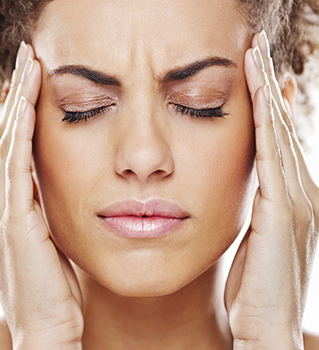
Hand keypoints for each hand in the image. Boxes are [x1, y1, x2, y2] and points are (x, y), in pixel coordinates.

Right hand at [0, 43, 82, 349]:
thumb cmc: (57, 287)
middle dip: (17, 95)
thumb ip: (47, 210)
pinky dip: (20, 135)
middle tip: (28, 57)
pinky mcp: (12, 224)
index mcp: (5, 210)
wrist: (49, 328)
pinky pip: (17, 169)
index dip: (22, 111)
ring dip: (19, 104)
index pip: (13, 148)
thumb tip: (54, 186)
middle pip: (6, 138)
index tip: (34, 79)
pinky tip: (28, 106)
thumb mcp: (52, 239)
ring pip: (8, 146)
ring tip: (29, 66)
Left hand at [225, 31, 318, 348]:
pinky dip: (265, 120)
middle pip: (279, 128)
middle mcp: (300, 191)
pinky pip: (271, 153)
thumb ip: (255, 208)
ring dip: (266, 93)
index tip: (257, 77)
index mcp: (289, 197)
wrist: (264, 323)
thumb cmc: (254, 285)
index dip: (267, 106)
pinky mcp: (283, 209)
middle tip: (257, 51)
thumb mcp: (254, 237)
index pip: (275, 141)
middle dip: (268, 87)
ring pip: (278, 133)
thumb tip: (247, 187)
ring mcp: (297, 199)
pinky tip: (257, 91)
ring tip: (256, 57)